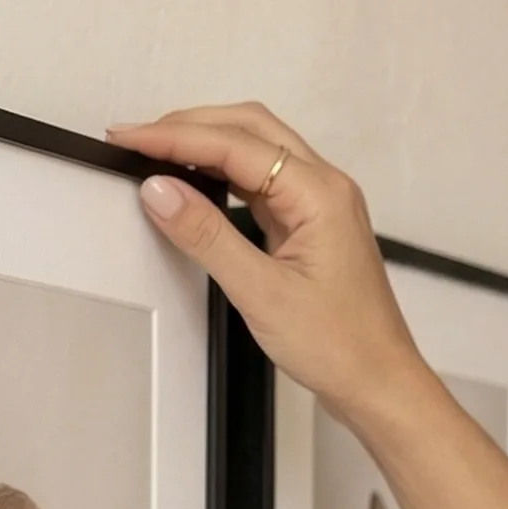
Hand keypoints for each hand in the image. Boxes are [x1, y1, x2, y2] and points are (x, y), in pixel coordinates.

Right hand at [112, 100, 507, 508]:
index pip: (235, 145)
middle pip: (250, 128)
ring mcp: (319, 204)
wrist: (378, 382)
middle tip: (137, 138)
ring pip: (258, 150)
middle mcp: (324, 186)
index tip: (129, 137)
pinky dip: (225, 175)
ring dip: (208, 144)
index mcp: (319, 193)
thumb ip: (206, 237)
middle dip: (190, 126)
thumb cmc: (338, 346)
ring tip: (158, 153)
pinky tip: (198, 183)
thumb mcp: (260, 293)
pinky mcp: (311, 225)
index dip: (176, 137)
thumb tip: (160, 191)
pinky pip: (264, 182)